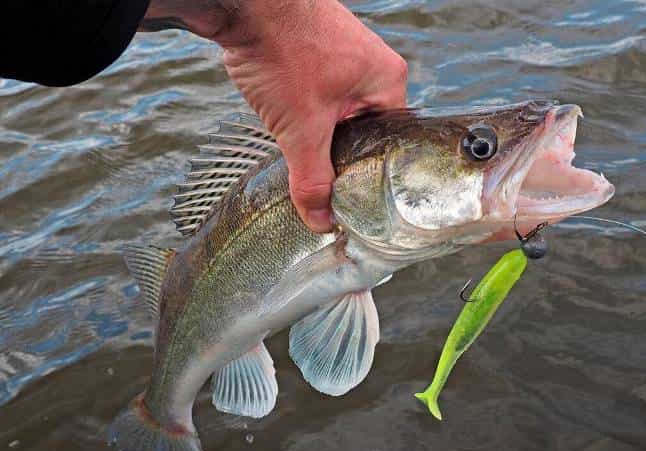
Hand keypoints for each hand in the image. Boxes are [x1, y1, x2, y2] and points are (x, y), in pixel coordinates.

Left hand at [142, 0, 407, 231]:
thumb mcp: (302, 129)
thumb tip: (322, 222)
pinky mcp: (315, 48)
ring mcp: (344, 53)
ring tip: (298, 139)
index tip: (350, 195)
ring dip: (316, 129)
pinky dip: (301, 107)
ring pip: (336, 111)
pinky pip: (317, 91)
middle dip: (337, 151)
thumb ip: (313, 180)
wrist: (245, 0)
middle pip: (362, 129)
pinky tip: (284, 113)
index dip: (366, 172)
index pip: (389, 143)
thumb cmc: (285, 50)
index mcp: (388, 81)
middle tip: (320, 173)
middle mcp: (372, 65)